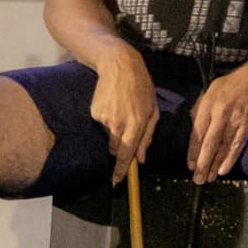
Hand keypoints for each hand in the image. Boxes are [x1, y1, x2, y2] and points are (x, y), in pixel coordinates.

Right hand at [90, 47, 157, 184]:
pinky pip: (102, 123)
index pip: (127, 154)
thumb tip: (140, 158)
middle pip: (116, 149)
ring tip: (121, 108)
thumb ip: (147, 136)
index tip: (116, 181)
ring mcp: (105, 119)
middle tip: (125, 129)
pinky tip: (112, 103)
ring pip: (109, 135)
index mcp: (137, 124)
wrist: (119, 66)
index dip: (121, 169)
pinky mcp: (95, 113)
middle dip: (120, 147)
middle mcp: (119, 124)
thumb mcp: (153, 111)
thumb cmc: (141, 87)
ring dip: (115, 129)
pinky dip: (107, 118)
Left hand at [188, 55, 247, 183]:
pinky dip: (231, 159)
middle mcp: (221, 113)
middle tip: (197, 179)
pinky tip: (224, 170)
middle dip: (202, 163)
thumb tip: (195, 131)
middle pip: (209, 143)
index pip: (197, 133)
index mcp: (208, 104)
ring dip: (215, 165)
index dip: (193, 151)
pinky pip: (238, 145)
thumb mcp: (211, 90)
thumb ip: (201, 110)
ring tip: (209, 179)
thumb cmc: (234, 83)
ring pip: (223, 147)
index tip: (190, 165)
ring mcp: (237, 119)